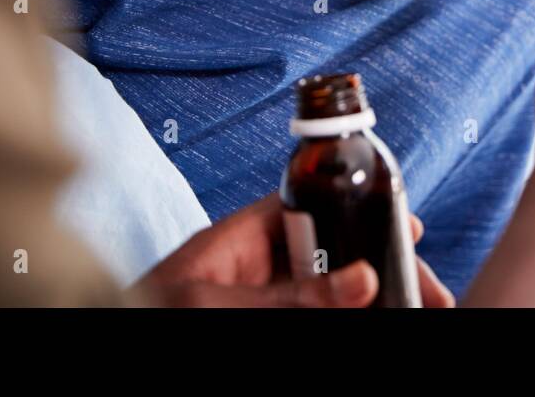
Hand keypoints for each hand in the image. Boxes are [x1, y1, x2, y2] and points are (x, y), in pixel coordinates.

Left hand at [135, 191, 454, 307]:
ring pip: (335, 290)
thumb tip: (363, 278)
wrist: (106, 327)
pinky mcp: (265, 316)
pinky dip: (350, 312)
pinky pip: (317, 311)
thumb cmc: (141, 310)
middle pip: (340, 255)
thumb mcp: (218, 299)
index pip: (319, 206)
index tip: (409, 226)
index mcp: (247, 234)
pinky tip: (376, 312)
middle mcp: (262, 264)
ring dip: (373, 296)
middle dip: (385, 267)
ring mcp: (263, 294)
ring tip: (412, 305)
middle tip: (427, 293)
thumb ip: (291, 293)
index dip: (366, 210)